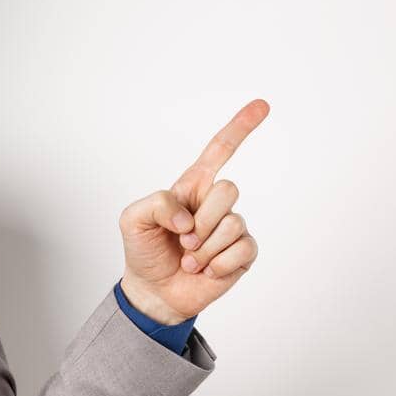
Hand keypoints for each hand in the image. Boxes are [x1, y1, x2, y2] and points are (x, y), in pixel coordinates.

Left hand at [118, 99, 268, 324]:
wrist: (153, 290)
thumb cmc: (145, 250)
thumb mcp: (132, 220)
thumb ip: (156, 204)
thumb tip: (189, 217)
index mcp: (191, 187)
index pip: (219, 151)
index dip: (240, 128)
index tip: (262, 104)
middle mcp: (215, 204)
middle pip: (229, 190)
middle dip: (202, 219)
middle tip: (183, 239)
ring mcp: (232, 228)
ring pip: (233, 223)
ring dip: (204, 247)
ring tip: (189, 258)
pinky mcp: (243, 254)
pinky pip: (242, 249)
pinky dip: (217, 264)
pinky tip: (205, 270)